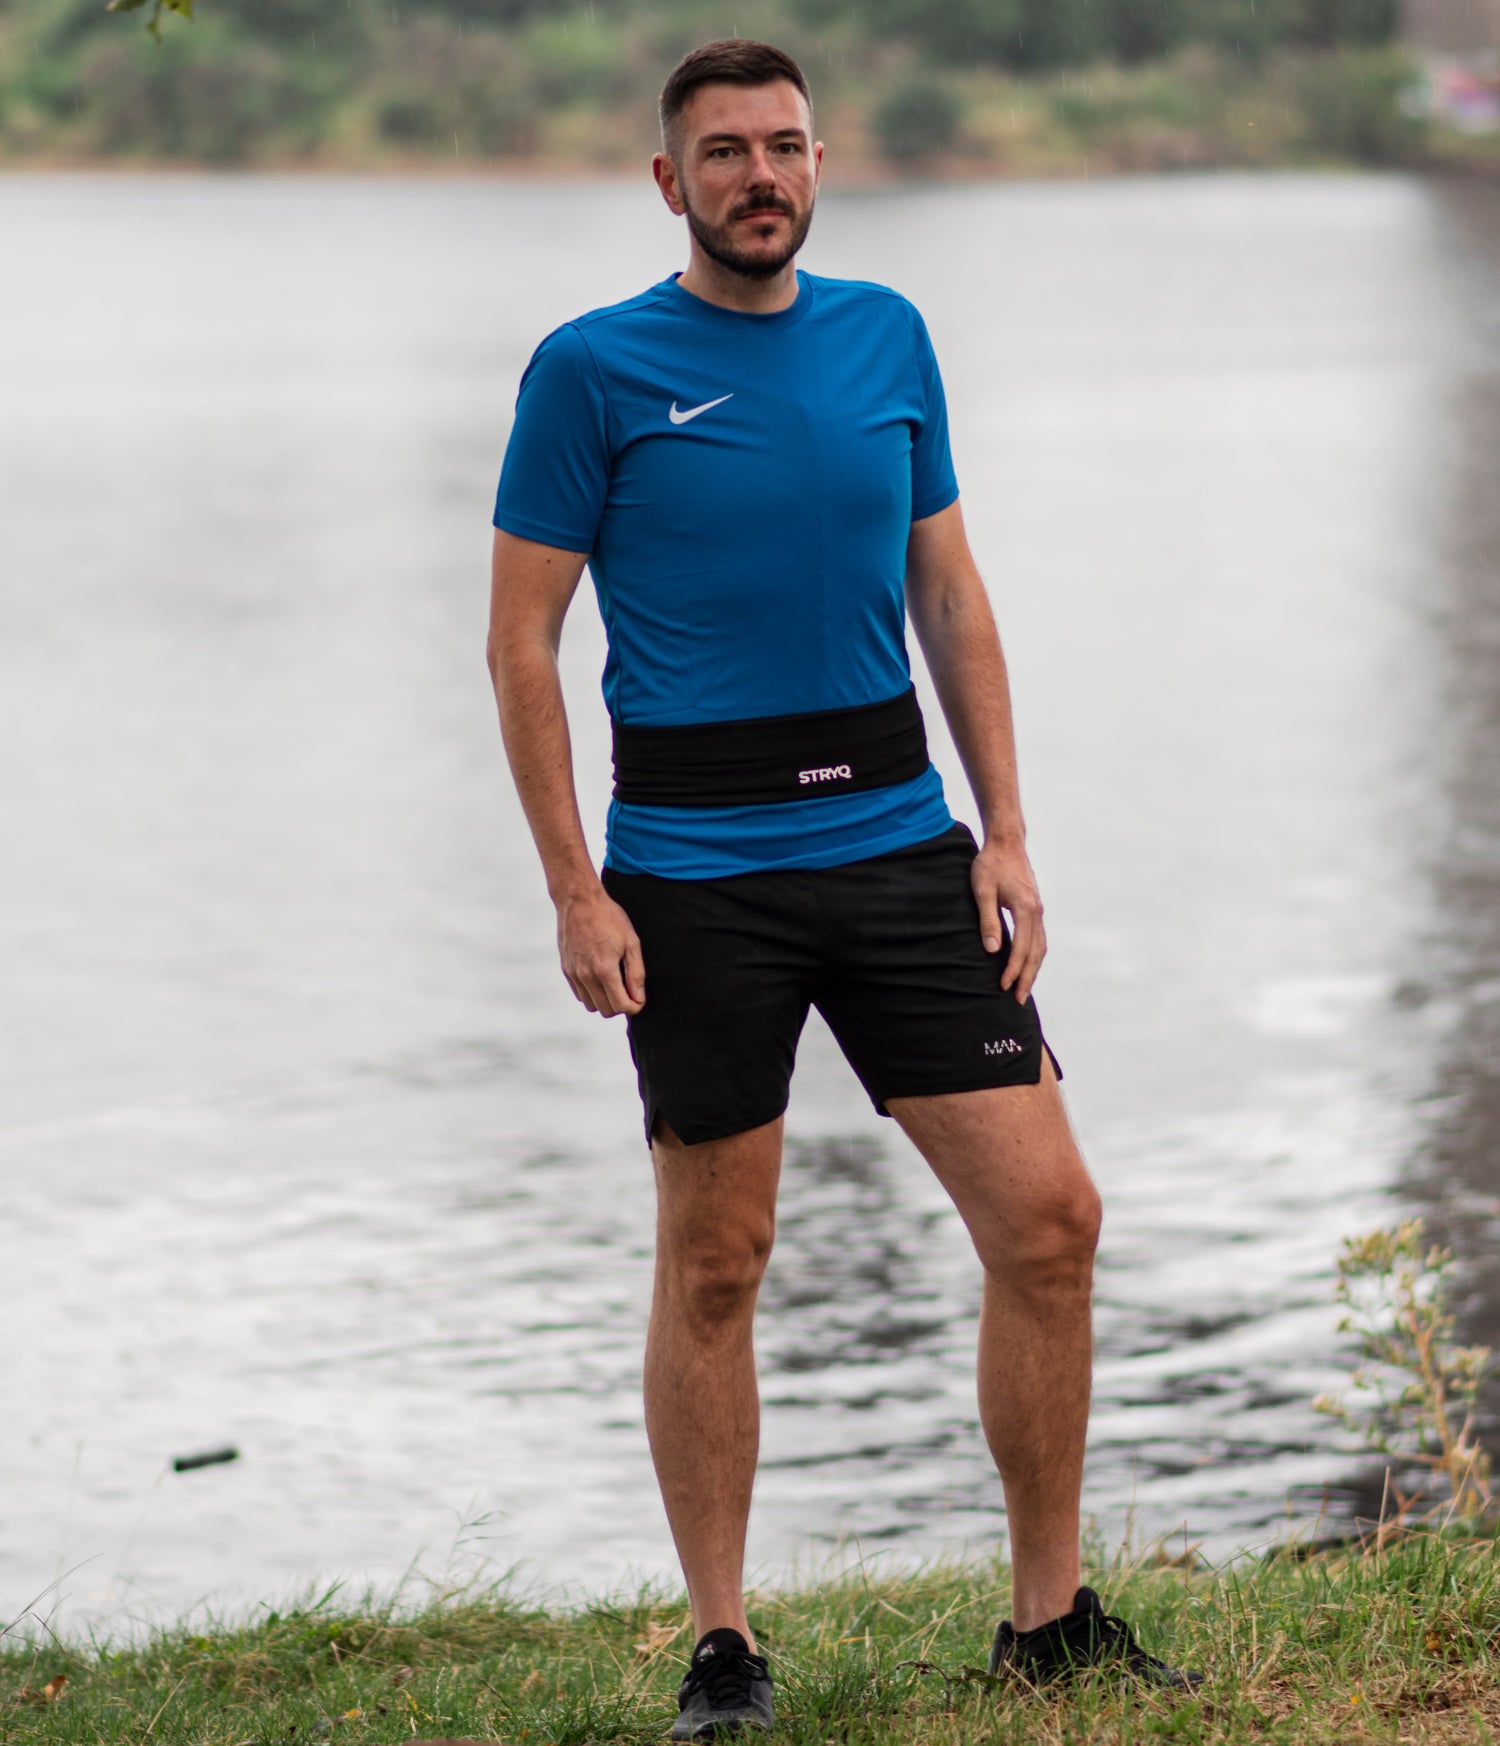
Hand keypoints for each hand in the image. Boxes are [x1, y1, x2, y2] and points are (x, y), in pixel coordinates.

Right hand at [555, 885, 644, 1017]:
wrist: (579, 901)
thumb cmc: (609, 918)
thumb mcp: (631, 942)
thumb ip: (636, 974)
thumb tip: (639, 998)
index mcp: (604, 970)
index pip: (620, 1006)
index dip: (634, 1006)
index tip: (640, 999)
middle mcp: (586, 976)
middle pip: (606, 1011)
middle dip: (621, 1006)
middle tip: (629, 991)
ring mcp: (573, 973)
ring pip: (591, 1006)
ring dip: (605, 1001)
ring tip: (615, 984)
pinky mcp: (566, 969)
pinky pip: (580, 994)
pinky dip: (591, 993)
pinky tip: (600, 978)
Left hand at [970, 838, 1045, 1005]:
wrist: (1006, 842)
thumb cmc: (990, 864)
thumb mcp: (982, 890)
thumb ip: (988, 920)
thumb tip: (992, 951)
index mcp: (1025, 908)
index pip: (1022, 948)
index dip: (1012, 969)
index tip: (1003, 986)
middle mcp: (1037, 911)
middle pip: (1036, 952)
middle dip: (1027, 977)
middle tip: (1017, 1000)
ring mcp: (1038, 910)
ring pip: (1041, 947)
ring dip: (1033, 969)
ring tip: (1023, 988)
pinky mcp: (1035, 908)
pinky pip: (1039, 938)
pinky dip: (1034, 955)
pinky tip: (1027, 965)